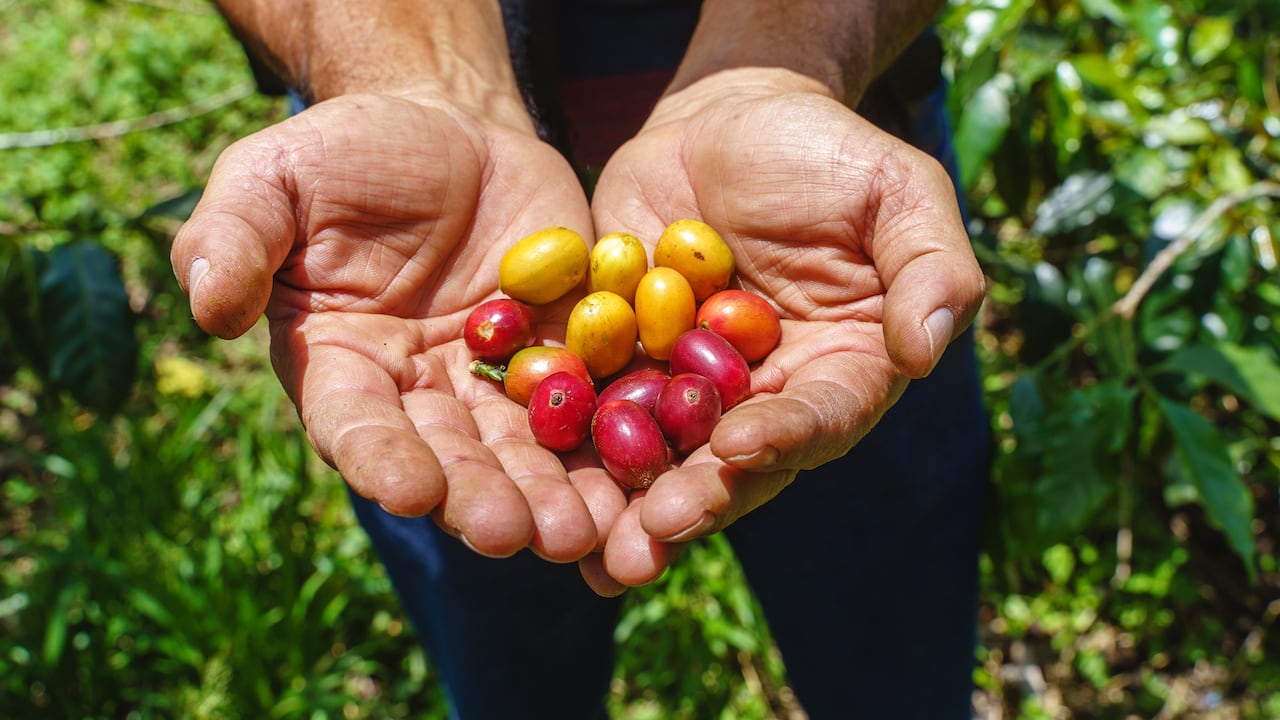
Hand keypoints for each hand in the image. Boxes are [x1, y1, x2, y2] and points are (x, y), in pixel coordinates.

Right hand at [170, 91, 625, 561]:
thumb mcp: (274, 176)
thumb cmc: (348, 152)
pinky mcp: (564, 355)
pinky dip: (612, 446)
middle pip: (450, 458)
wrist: (449, 125)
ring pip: (525, 450)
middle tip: (513, 535)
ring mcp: (496, 380)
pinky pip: (592, 405)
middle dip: (480, 498)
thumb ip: (233, 237)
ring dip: (552, 495)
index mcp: (342, 365)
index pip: (355, 423)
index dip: (381, 459)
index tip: (409, 493)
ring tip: (581, 530)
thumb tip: (207, 310)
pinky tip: (638, 486)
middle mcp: (419, 393)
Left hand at [578, 68, 984, 591]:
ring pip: (663, 453)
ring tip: (597, 547)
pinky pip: (598, 405)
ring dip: (630, 501)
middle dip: (697, 496)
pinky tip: (539, 479)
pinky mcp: (626, 363)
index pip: (822, 414)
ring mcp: (690, 386)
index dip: (786, 434)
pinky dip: (571, 442)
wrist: (725, 121)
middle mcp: (766, 396)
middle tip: (655, 529)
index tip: (743, 444)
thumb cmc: (825, 152)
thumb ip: (930, 266)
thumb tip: (926, 351)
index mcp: (841, 369)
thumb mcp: (898, 191)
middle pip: (736, 460)